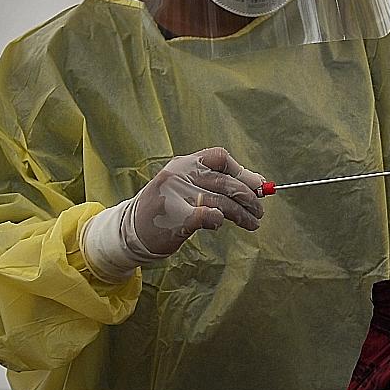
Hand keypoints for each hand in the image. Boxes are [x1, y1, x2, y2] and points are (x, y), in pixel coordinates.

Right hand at [128, 148, 264, 255]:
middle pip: (226, 182)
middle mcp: (180, 175)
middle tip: (259, 211)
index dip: (242, 172)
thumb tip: (258, 183)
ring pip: (222, 202)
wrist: (131, 231)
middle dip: (249, 198)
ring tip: (253, 223)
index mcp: (183, 164)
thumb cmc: (166, 208)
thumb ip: (216, 182)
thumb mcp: (187, 187)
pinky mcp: (176, 217)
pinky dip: (219, 220)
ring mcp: (177, 195)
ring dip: (243, 215)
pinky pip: (209, 214)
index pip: (220, 157)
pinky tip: (220, 224)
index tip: (258, 186)